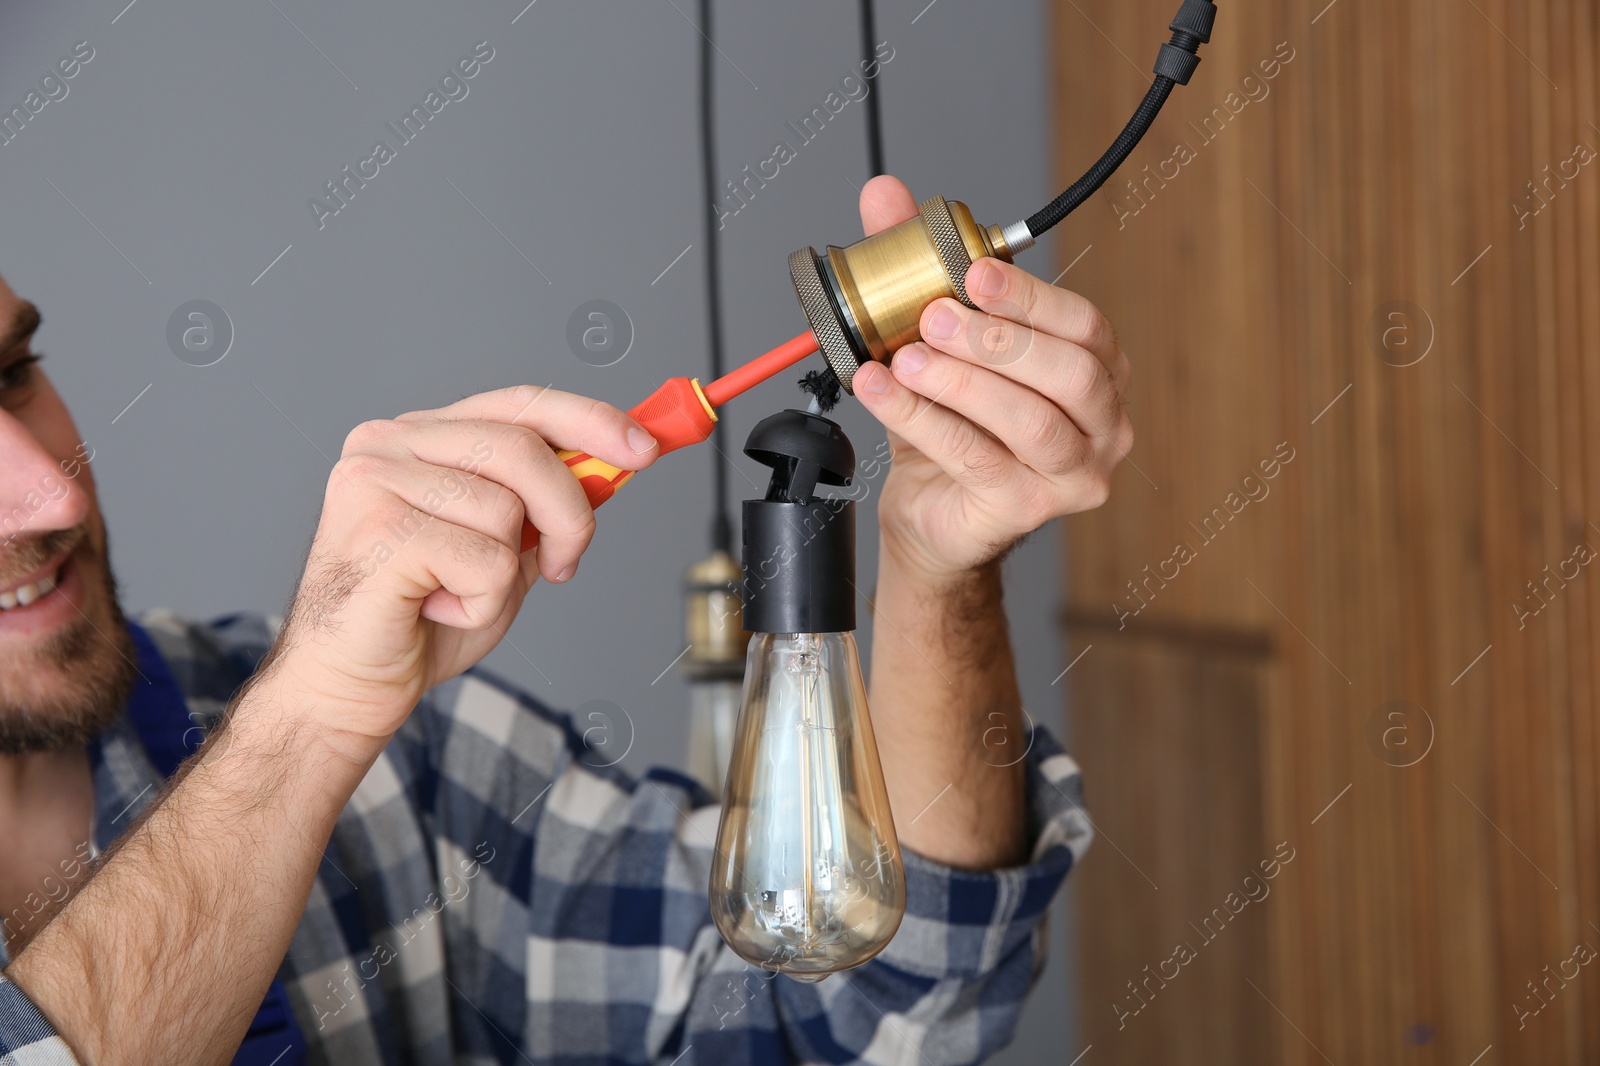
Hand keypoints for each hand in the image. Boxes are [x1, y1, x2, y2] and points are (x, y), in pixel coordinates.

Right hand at [267, 386, 657, 746]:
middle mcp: (390, 443)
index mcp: (421, 436)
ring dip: (504, 574)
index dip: (589, 420)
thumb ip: (545, 504)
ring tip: (455, 593)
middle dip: (570, 511)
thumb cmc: (422, 618)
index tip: (643, 446)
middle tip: (563, 562)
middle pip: (523, 447)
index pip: (519, 404)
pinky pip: (484, 561)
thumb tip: (615, 463)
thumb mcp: (505, 549)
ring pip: (507, 510)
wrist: (348, 686)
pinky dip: (479, 602)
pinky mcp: (377, 530)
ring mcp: (375, 481)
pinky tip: (434, 608)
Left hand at [850, 176, 1133, 581]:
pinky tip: (884, 393)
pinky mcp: (1027, 510)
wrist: (930, 514)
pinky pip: (977, 459)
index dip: (1032, 296)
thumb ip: (918, 268)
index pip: (1084, 325)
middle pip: (1070, 373)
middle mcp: (1101, 425)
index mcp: (1097, 372)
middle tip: (933, 317)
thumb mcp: (934, 343)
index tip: (973, 271)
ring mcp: (1072, 475)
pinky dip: (924, 420)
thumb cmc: (952, 429)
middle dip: (997, 338)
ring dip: (961, 383)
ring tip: (906, 359)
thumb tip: (884, 194)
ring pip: (1029, 422)